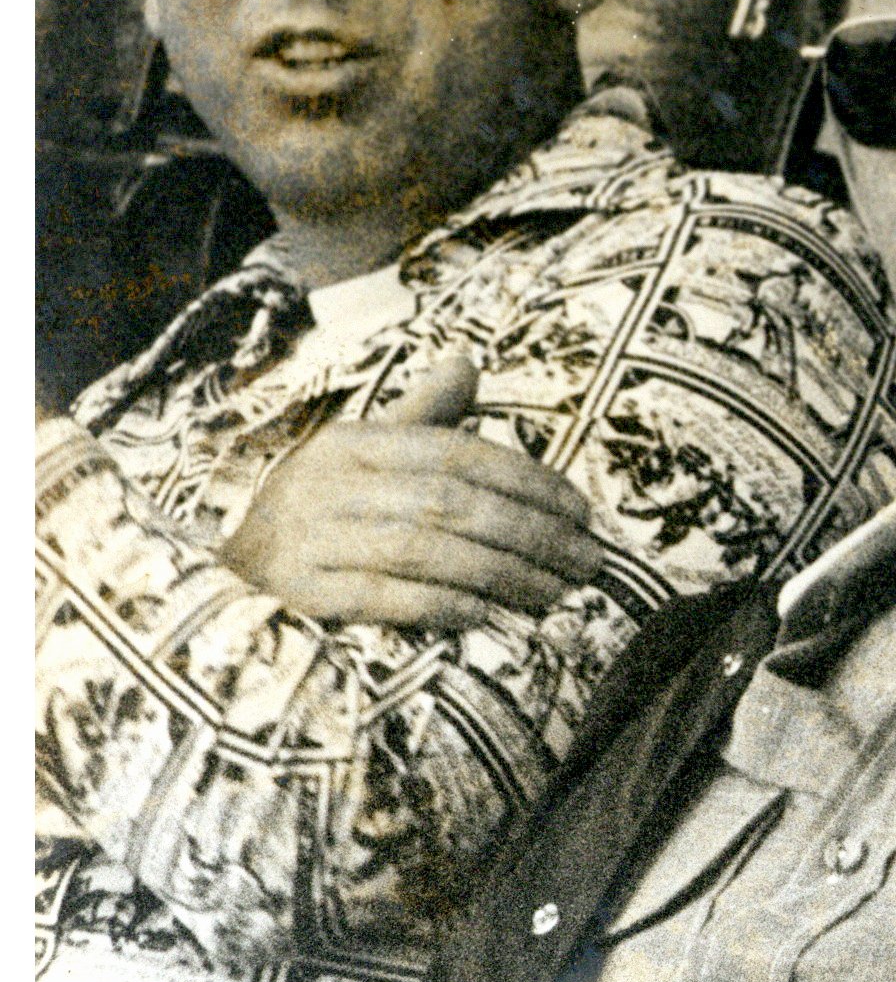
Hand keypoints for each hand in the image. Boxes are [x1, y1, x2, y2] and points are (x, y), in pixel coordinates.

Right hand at [219, 352, 609, 631]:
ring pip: (425, 550)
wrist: (222, 566)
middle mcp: (331, 485)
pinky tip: (489, 617)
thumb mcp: (360, 449)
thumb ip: (421, 414)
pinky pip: (382, 598)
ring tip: (554, 595)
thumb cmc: (319, 504)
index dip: (531, 482)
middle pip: (452, 504)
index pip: (461, 455)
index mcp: (356, 442)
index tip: (582, 514)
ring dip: (502, 575)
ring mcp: (311, 540)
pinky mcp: (299, 594)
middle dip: (532, 535)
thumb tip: (468, 363)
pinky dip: (442, 606)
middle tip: (586, 562)